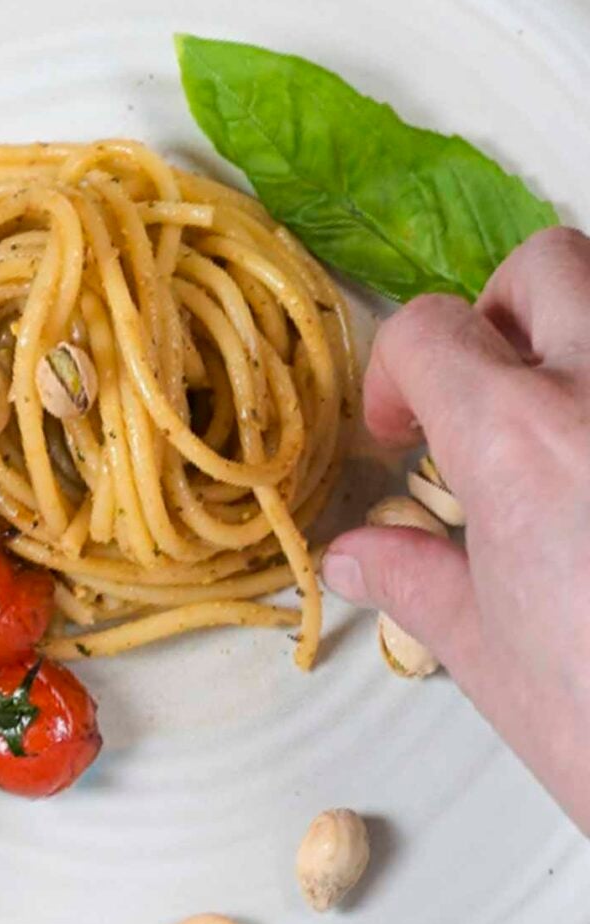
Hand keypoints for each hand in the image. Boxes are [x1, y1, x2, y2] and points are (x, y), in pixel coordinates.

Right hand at [322, 227, 589, 832]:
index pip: (429, 331)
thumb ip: (413, 581)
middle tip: (488, 396)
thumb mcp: (490, 657)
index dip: (395, 374)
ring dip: (583, 335)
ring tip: (566, 422)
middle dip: (498, 316)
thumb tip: (356, 558)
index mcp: (519, 440)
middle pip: (545, 266)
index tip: (398, 431)